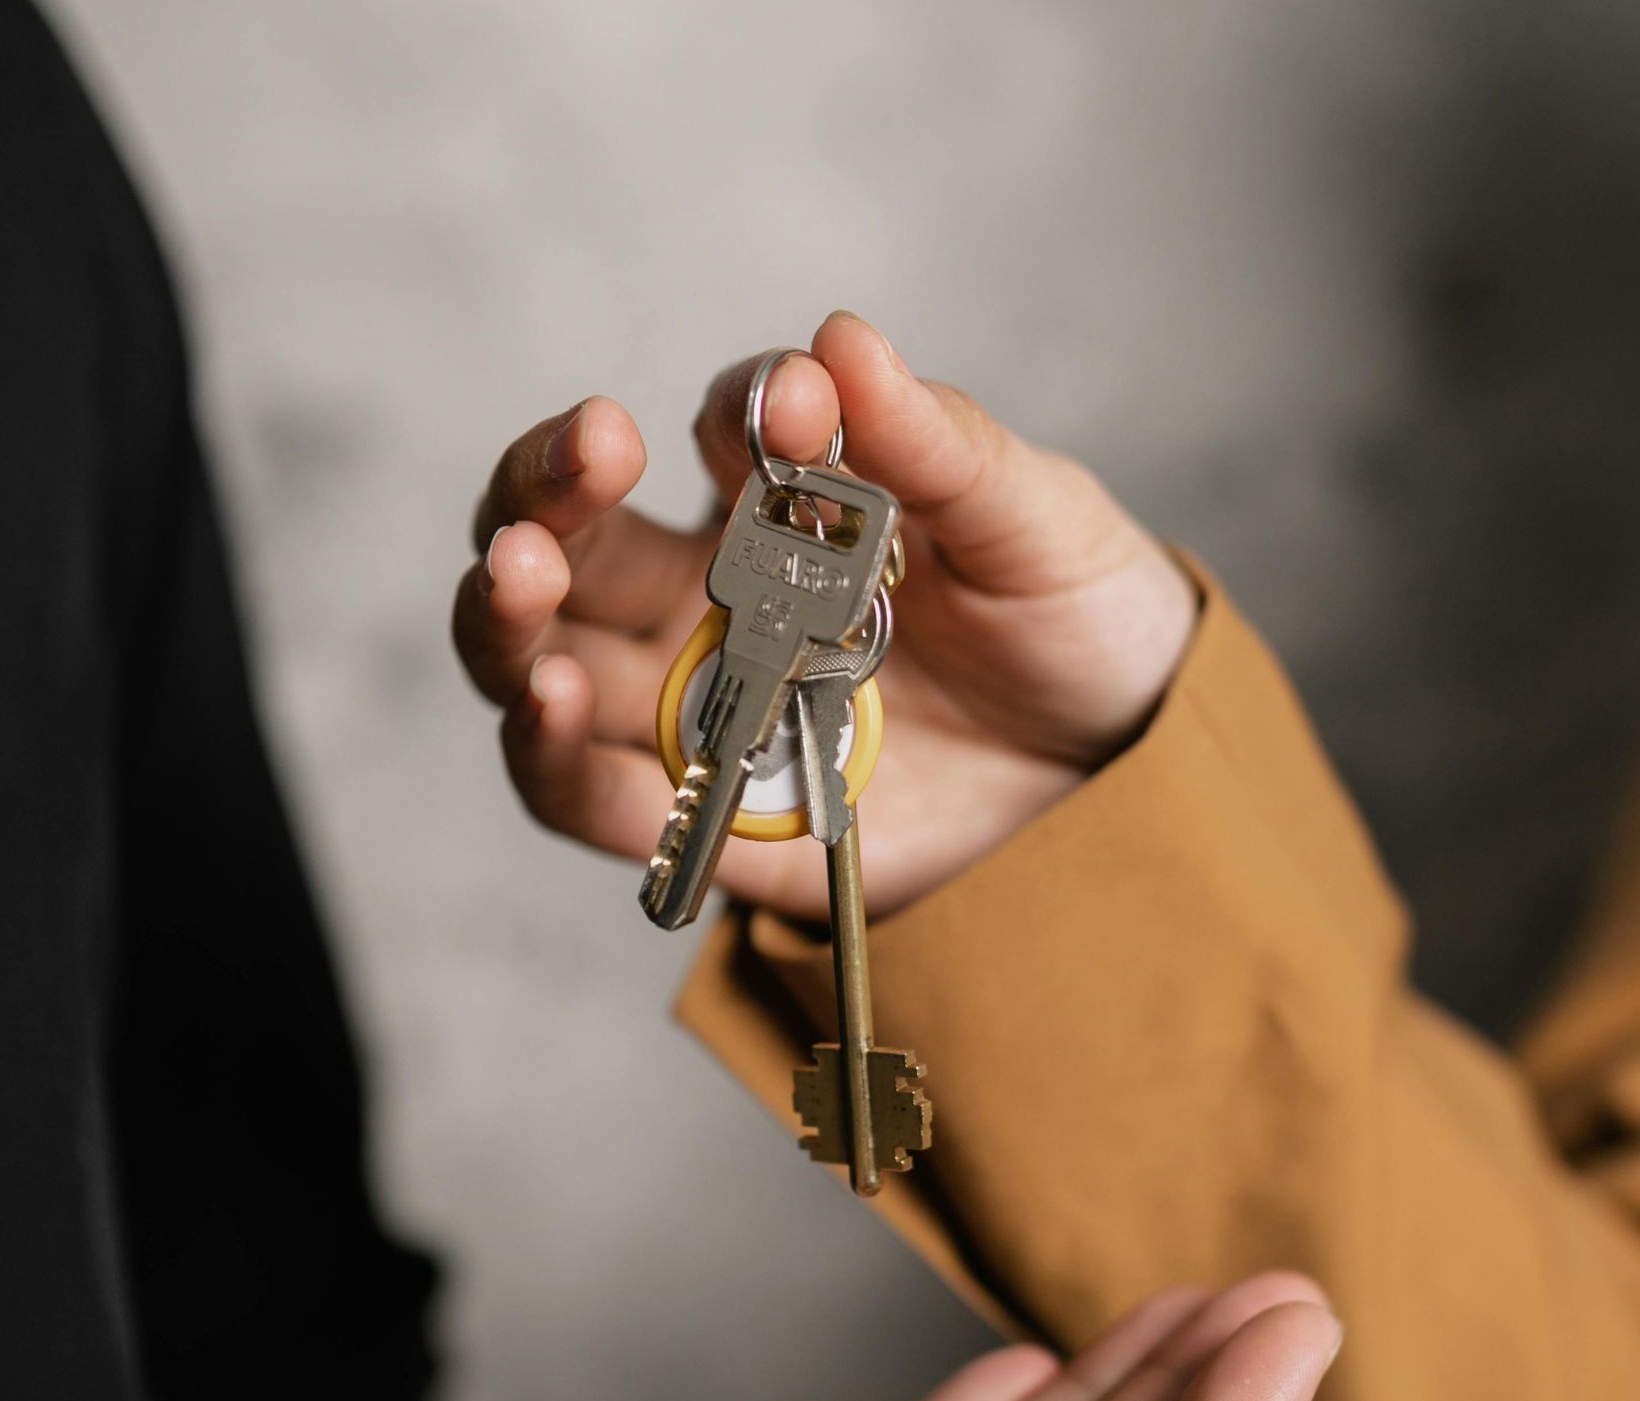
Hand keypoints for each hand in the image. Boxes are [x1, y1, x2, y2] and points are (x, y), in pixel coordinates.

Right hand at [451, 310, 1198, 918]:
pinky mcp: (718, 821)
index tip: (796, 403)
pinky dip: (552, 759)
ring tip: (520, 579)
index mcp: (795, 509)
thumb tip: (841, 342)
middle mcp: (721, 602)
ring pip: (548, 662)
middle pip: (579, 544)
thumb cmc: (1077, 624)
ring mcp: (708, 711)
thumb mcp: (1034, 523)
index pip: (729, 432)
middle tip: (581, 457)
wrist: (1128, 776)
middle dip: (545, 494)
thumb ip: (938, 448)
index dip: (745, 410)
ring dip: (511, 621)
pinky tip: (545, 706)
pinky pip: (597, 798)